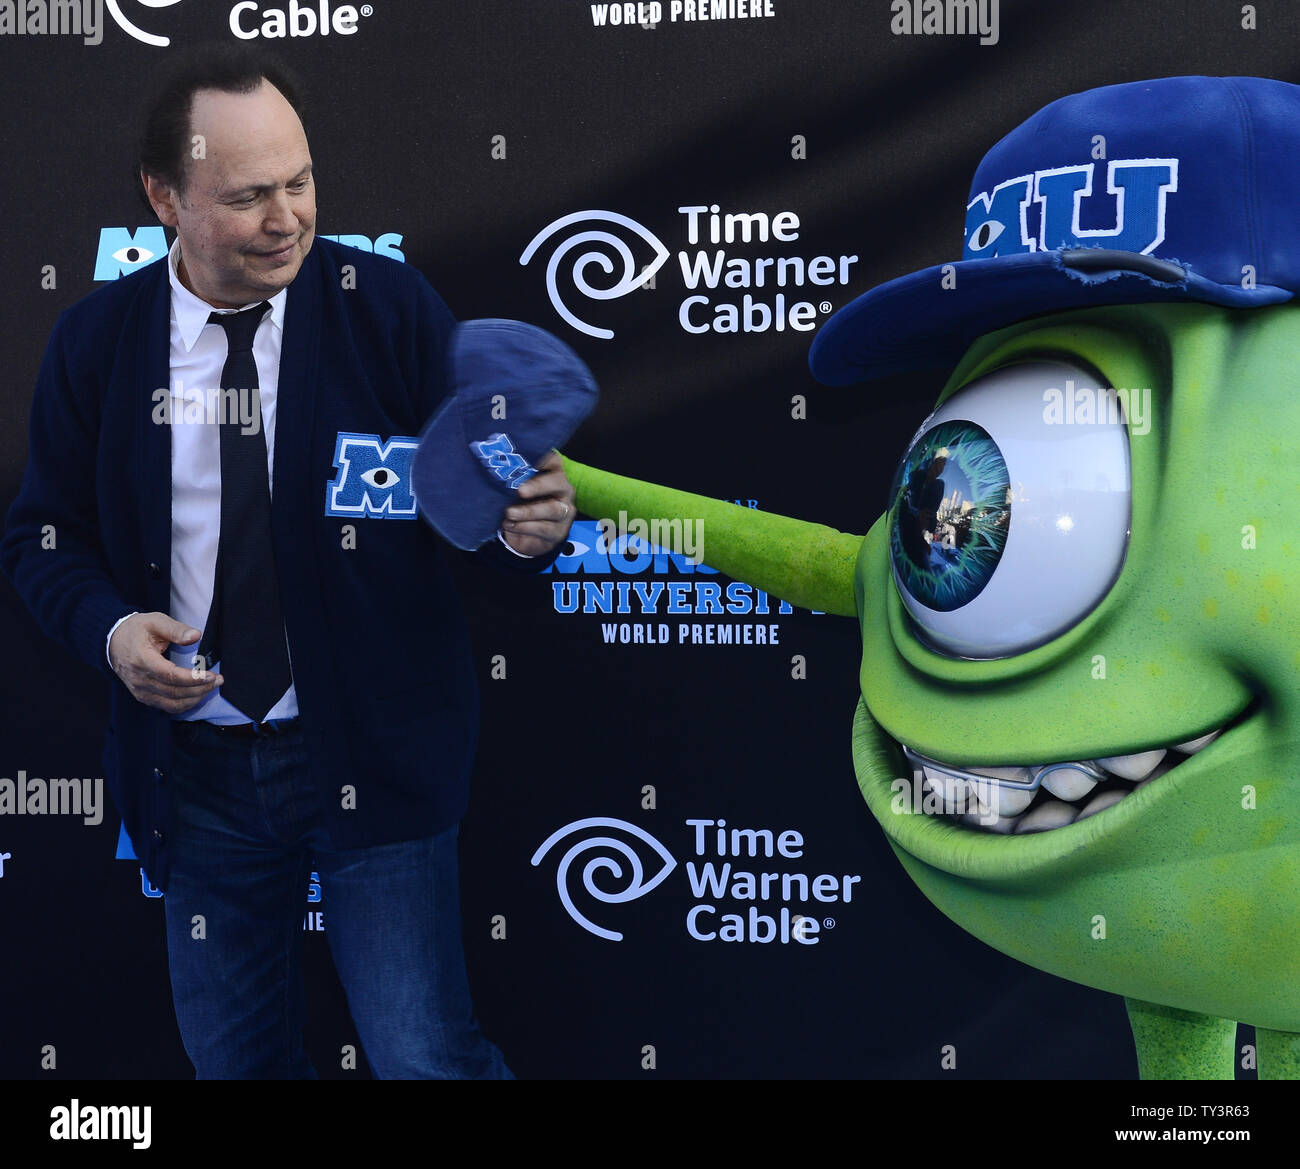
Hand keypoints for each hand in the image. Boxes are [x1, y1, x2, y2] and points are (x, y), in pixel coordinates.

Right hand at [108, 612, 222, 713]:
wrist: (112, 641)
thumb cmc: (135, 630)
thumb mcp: (155, 621)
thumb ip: (176, 629)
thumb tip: (196, 636)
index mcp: (141, 660)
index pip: (170, 676)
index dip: (193, 678)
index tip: (212, 675)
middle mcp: (139, 679)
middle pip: (174, 691)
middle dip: (200, 688)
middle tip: (218, 680)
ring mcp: (140, 690)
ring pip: (172, 703)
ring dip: (195, 698)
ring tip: (211, 687)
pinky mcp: (143, 696)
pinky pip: (166, 706)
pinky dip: (184, 704)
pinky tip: (197, 695)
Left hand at [500, 451, 576, 556]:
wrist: (522, 537)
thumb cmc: (518, 506)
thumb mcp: (513, 490)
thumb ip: (511, 480)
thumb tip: (493, 470)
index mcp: (553, 473)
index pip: (553, 460)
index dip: (544, 457)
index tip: (528, 459)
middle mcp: (563, 489)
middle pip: (557, 482)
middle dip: (538, 486)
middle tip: (520, 491)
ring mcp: (564, 511)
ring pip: (552, 509)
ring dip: (528, 512)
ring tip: (510, 513)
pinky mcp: (559, 531)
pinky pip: (544, 528)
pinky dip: (525, 527)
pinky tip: (510, 525)